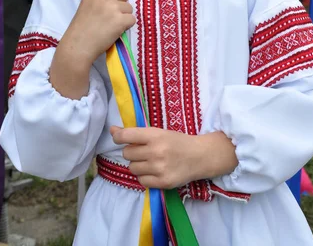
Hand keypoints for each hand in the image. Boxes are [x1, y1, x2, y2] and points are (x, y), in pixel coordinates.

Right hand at [62, 0, 134, 65]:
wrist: (78, 46)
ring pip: (130, 7)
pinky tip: (115, 30)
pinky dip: (126, 26)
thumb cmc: (81, 27)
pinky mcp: (121, 20)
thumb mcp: (87, 3)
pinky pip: (132, 19)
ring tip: (111, 25)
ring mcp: (113, 8)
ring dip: (124, 16)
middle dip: (121, 4)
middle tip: (111, 15)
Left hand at [111, 126, 237, 189]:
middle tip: (143, 151)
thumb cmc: (177, 141)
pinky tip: (154, 171)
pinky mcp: (163, 182)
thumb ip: (136, 132)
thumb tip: (112, 130)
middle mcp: (156, 152)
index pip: (126, 136)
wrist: (200, 156)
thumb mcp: (159, 132)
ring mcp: (159, 168)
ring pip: (132, 168)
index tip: (118, 137)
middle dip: (132, 152)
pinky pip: (141, 181)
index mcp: (155, 135)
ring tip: (149, 161)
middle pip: (127, 153)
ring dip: (137, 165)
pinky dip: (145, 176)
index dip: (118, 136)